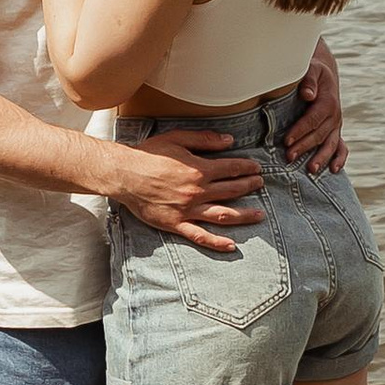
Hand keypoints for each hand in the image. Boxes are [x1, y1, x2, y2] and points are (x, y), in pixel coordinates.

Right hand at [103, 128, 267, 256]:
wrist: (124, 175)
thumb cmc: (148, 155)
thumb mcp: (177, 138)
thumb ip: (204, 140)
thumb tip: (229, 140)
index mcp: (199, 170)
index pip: (231, 169)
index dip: (246, 167)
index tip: (256, 168)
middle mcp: (197, 192)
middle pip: (231, 190)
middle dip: (249, 186)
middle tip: (260, 184)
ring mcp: (188, 210)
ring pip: (223, 214)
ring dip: (244, 215)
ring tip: (259, 214)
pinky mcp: (176, 224)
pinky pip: (200, 236)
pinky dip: (217, 243)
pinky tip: (231, 246)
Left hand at [286, 38, 346, 173]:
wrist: (325, 75)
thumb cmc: (314, 72)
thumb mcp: (312, 69)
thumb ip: (309, 81)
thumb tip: (308, 94)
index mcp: (328, 101)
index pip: (313, 119)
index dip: (300, 131)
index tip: (287, 141)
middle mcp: (335, 115)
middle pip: (319, 135)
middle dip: (304, 146)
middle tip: (289, 157)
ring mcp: (336, 125)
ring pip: (330, 144)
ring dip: (321, 157)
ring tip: (311, 169)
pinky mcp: (336, 131)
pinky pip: (341, 147)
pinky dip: (339, 159)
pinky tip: (334, 170)